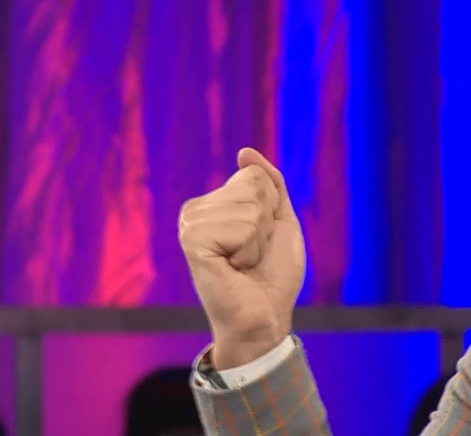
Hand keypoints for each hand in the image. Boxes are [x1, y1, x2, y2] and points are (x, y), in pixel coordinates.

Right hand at [178, 148, 305, 368]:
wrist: (265, 317)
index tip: (261, 239)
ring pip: (248, 207)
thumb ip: (269, 183)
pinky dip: (248, 250)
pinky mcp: (192, 241)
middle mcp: (196, 210)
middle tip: (252, 254)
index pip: (254, 176)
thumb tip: (245, 153)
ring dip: (257, 240)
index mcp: (214, 203)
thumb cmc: (273, 274)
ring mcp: (190, 225)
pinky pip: (238, 226)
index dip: (271, 209)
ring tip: (243, 263)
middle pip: (252, 187)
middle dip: (265, 224)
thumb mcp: (280, 220)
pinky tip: (233, 268)